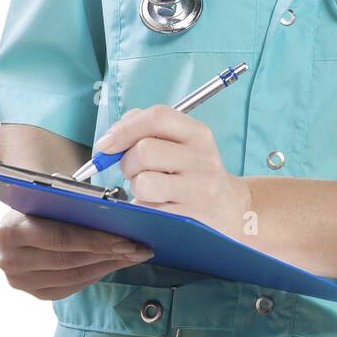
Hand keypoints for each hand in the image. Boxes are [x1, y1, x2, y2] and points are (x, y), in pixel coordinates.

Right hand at [0, 211, 153, 300]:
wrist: (24, 215)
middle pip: (69, 260)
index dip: (96, 241)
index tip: (127, 240)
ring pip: (74, 276)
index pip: (60, 238)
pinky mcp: (35, 292)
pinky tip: (114, 263)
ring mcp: (20, 280)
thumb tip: (120, 218)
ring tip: (134, 256)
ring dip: (108, 266)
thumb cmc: (45, 202)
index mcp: (11, 228)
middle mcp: (9, 259)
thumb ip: (77, 207)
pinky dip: (97, 274)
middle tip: (139, 250)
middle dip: (108, 254)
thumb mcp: (54, 197)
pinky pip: (72, 287)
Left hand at [94, 106, 254, 242]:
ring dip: (135, 187)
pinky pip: (148, 209)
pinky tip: (156, 205)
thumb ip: (147, 129)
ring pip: (143, 182)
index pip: (157, 118)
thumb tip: (111, 138)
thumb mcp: (183, 142)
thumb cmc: (193, 172)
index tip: (106, 144)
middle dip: (127, 162)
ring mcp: (199, 190)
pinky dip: (143, 207)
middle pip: (144, 151)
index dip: (124, 129)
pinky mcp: (189, 217)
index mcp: (198, 134)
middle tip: (133, 171)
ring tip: (147, 188)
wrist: (230, 209)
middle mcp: (202, 159)